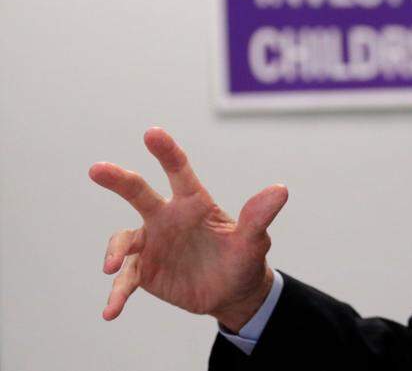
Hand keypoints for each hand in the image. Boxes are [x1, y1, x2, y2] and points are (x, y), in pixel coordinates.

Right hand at [89, 127, 287, 330]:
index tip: (152, 133)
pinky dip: (116, 294)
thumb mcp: (253, 240)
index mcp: (193, 203)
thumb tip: (281, 190)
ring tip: (110, 268)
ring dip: (114, 252)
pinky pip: (125, 280)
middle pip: (139, 193)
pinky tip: (111, 312)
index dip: (166, 151)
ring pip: (124, 240)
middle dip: (118, 180)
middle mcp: (167, 218)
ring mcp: (152, 244)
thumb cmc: (243, 259)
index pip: (179, 171)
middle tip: (97, 169)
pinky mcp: (144, 271)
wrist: (232, 293)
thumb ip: (260, 216)